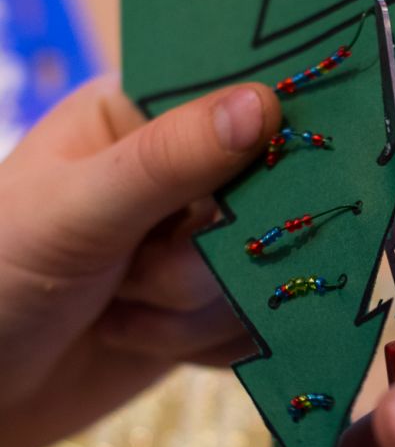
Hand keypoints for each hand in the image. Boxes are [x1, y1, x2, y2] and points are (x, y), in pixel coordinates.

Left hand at [0, 75, 279, 446]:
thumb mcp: (76, 210)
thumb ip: (170, 159)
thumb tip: (265, 103)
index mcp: (145, 120)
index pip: (240, 105)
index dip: (263, 141)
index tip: (247, 186)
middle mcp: (184, 177)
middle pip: (265, 202)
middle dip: (203, 258)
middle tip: (132, 271)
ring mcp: (203, 244)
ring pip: (260, 272)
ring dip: (187, 310)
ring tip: (117, 309)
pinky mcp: (213, 304)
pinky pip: (254, 322)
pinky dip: (200, 343)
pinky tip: (139, 337)